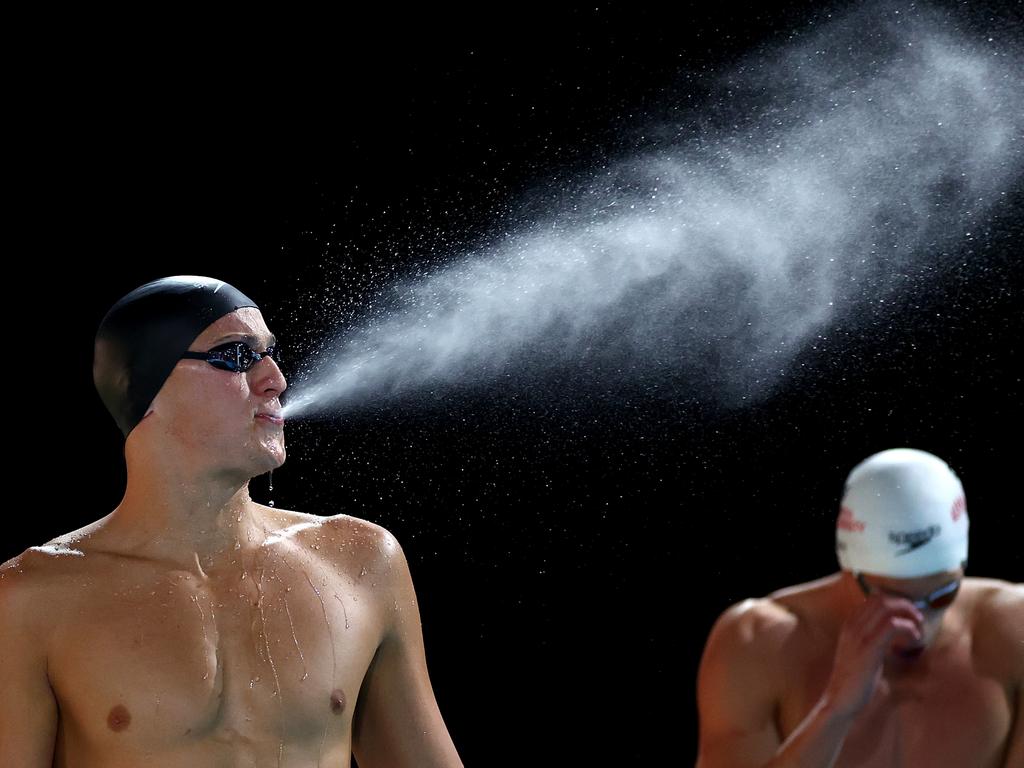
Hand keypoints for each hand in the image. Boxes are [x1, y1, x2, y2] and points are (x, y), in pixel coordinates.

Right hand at [823, 593, 924, 717]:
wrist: (840, 698)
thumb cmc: (854, 679)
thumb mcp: (860, 652)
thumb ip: (873, 638)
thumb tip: (895, 630)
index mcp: (850, 623)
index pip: (873, 598)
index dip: (895, 601)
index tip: (909, 615)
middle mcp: (853, 624)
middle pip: (882, 599)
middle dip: (905, 605)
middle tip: (918, 620)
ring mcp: (859, 634)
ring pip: (887, 608)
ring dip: (909, 615)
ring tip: (918, 630)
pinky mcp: (870, 647)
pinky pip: (893, 626)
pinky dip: (909, 629)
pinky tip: (914, 641)